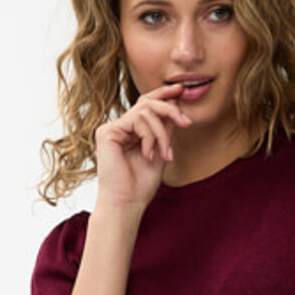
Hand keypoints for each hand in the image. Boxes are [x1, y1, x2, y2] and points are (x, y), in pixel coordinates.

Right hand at [93, 82, 194, 211]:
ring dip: (161, 133)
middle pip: (147, 102)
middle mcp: (119, 127)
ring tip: (164, 154)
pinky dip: (150, 136)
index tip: (181, 90)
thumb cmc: (141, 185)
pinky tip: (148, 154)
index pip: (146, 105)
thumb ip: (165, 129)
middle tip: (186, 122)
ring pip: (145, 112)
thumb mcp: (161, 151)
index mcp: (130, 131)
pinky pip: (137, 120)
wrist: (127, 203)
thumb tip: (175, 104)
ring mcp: (112, 128)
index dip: (163, 95)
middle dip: (170, 109)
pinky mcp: (107, 132)